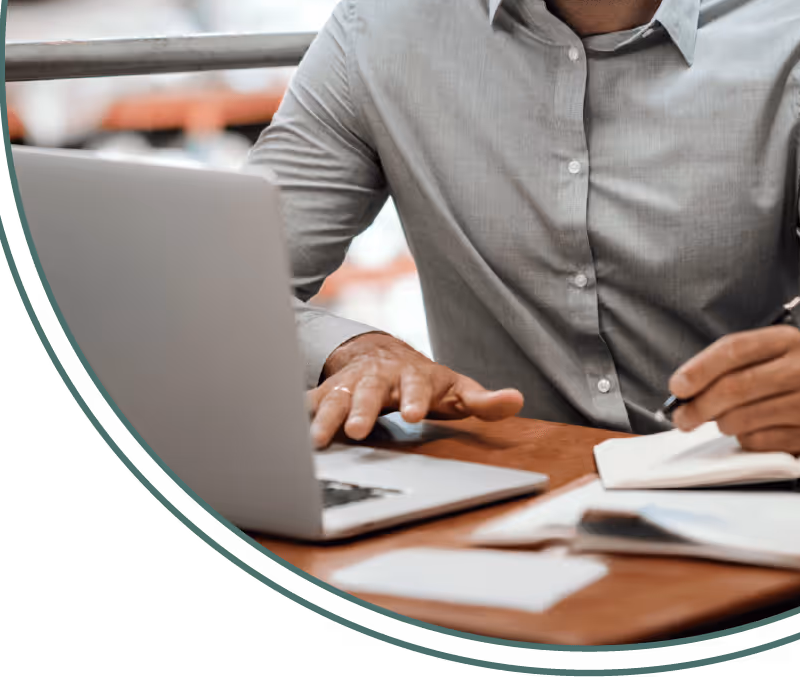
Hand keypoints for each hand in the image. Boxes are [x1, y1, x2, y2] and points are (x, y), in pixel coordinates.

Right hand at [307, 331, 523, 448]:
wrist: (383, 358)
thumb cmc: (425, 382)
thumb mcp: (456, 390)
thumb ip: (484, 400)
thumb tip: (516, 401)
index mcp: (412, 376)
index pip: (416, 386)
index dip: (414, 398)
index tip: (412, 414)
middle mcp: (377, 377)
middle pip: (368, 391)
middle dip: (361, 409)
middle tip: (356, 430)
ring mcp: (349, 384)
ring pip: (334, 398)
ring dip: (325, 417)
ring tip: (317, 441)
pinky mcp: (324, 394)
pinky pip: (307, 403)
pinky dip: (295, 415)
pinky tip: (283, 432)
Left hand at [668, 326, 799, 453]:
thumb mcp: (776, 350)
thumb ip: (735, 362)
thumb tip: (687, 387)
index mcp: (787, 340)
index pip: (734, 350)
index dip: (699, 369)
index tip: (677, 385)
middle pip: (735, 388)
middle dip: (699, 405)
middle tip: (682, 416)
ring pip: (744, 419)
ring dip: (721, 423)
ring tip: (721, 419)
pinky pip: (760, 443)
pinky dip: (745, 439)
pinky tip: (749, 430)